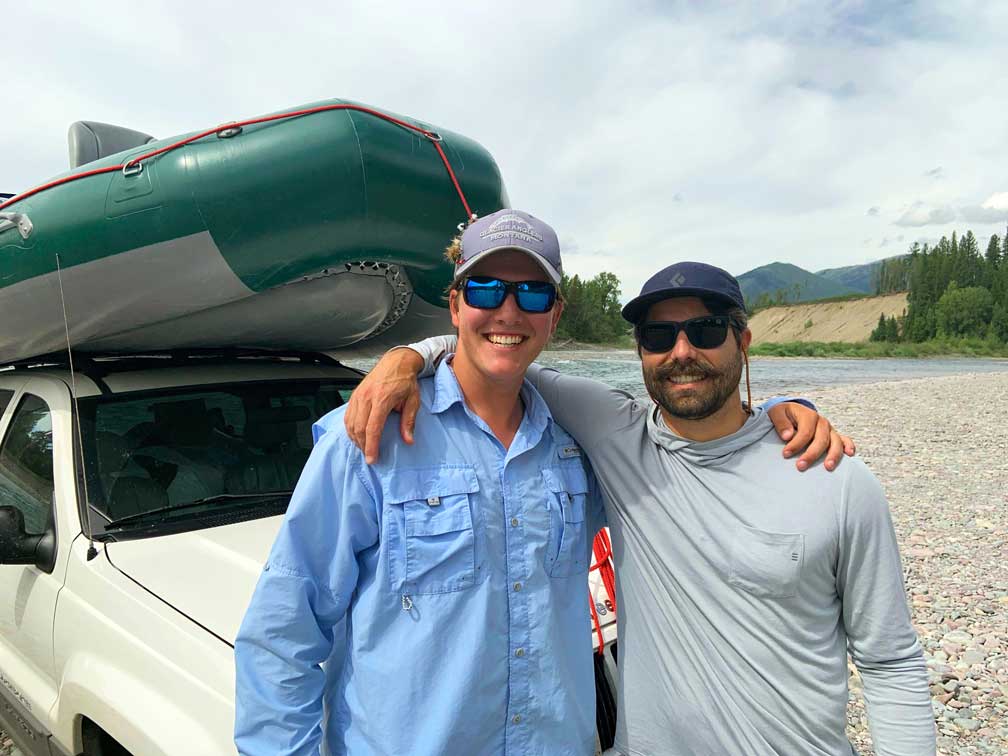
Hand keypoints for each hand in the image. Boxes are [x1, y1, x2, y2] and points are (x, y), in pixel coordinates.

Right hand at [344, 348, 424, 463]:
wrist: (396, 362)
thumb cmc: (405, 381)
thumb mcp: (413, 401)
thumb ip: (409, 421)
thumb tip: (408, 440)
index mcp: (382, 399)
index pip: (372, 428)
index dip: (371, 446)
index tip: (372, 459)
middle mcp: (366, 397)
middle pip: (358, 428)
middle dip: (363, 446)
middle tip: (370, 457)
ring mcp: (358, 396)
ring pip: (350, 423)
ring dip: (355, 439)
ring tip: (364, 448)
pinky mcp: (354, 395)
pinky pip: (348, 416)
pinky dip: (350, 429)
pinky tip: (357, 436)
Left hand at [767, 402, 855, 471]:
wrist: (789, 411)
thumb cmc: (783, 414)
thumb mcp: (776, 413)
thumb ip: (781, 423)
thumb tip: (787, 436)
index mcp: (808, 415)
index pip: (805, 432)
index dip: (796, 444)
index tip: (786, 454)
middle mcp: (822, 422)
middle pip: (821, 439)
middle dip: (811, 454)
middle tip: (800, 466)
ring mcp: (829, 429)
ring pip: (836, 441)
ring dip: (833, 455)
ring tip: (828, 467)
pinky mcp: (833, 435)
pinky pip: (844, 440)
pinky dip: (849, 446)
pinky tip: (849, 455)